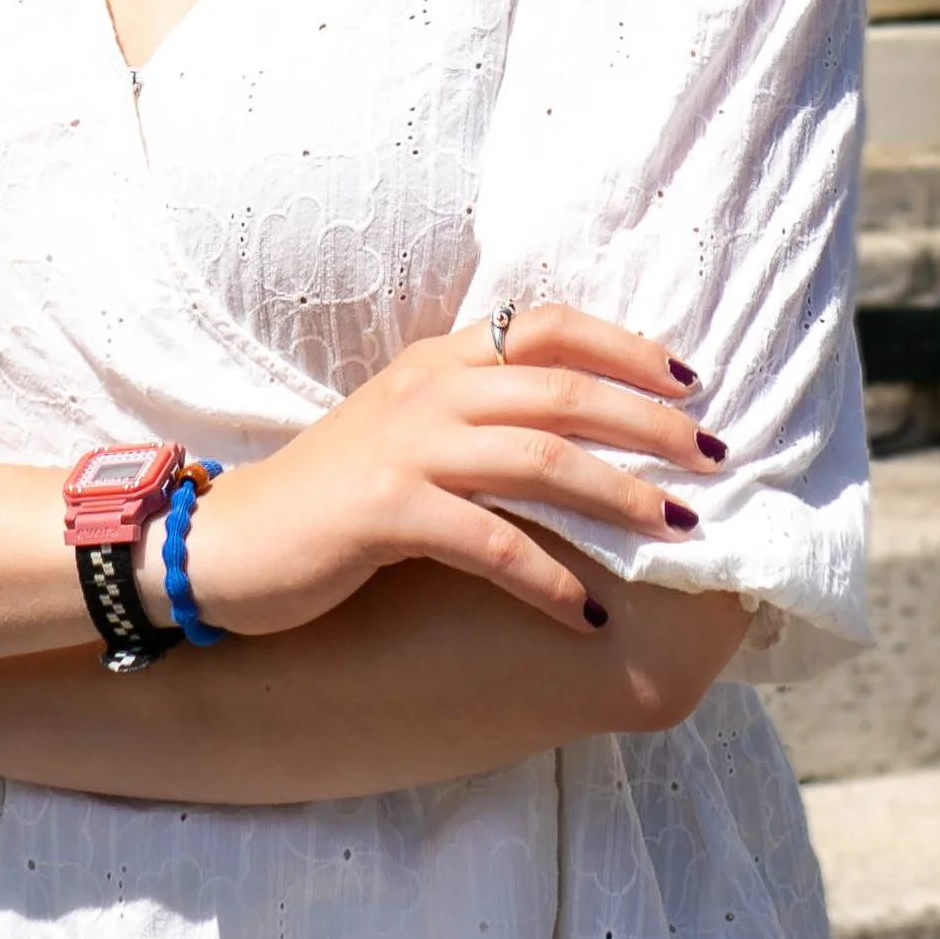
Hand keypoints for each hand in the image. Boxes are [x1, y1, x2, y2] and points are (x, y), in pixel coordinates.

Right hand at [165, 305, 716, 639]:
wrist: (224, 546)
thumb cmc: (328, 503)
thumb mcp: (406, 439)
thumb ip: (477, 421)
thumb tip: (579, 440)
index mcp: (435, 363)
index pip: (546, 324)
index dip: (627, 348)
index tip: (692, 383)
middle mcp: (425, 391)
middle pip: (563, 388)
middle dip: (651, 423)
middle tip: (715, 458)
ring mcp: (403, 448)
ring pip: (540, 456)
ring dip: (620, 495)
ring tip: (682, 531)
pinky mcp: (383, 512)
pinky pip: (488, 539)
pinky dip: (548, 576)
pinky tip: (587, 613)